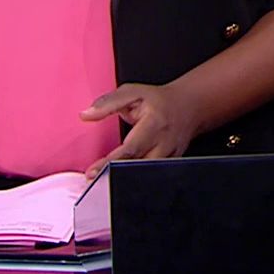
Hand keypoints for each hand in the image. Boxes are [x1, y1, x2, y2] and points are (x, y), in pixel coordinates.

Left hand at [80, 82, 199, 176]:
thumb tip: (86, 115)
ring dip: (124, 180)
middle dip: (114, 175)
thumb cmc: (159, 101)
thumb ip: (108, 103)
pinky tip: (122, 180)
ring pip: (145, 175)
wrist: (188, 106)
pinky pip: (152, 177)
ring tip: (104, 181)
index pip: (130, 149)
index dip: (109, 163)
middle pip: (138, 167)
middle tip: (94, 180)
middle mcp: (164, 143)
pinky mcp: (171, 164)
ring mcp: (169, 156)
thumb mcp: (132, 92)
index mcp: (154, 124)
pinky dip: (136, 180)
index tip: (92, 172)